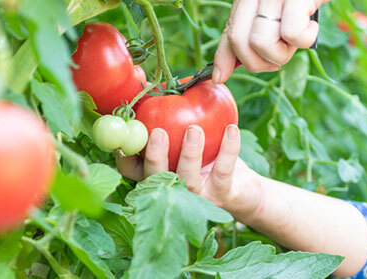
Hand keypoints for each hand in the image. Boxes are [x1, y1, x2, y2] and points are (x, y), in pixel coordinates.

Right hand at [116, 125, 263, 221]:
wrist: (241, 188)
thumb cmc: (207, 155)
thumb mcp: (184, 136)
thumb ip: (167, 115)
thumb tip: (148, 82)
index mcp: (159, 175)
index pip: (133, 170)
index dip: (125, 156)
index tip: (126, 135)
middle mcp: (173, 190)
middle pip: (157, 178)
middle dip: (154, 156)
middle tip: (158, 133)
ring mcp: (197, 196)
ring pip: (189, 178)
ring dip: (190, 153)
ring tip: (194, 129)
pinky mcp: (222, 195)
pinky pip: (223, 170)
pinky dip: (228, 149)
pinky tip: (231, 129)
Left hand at [213, 0, 327, 82]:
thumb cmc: (306, 0)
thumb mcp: (276, 17)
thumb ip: (249, 38)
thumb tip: (222, 74)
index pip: (229, 32)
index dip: (222, 59)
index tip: (220, 78)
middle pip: (240, 42)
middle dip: (259, 62)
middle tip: (279, 55)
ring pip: (261, 42)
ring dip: (283, 52)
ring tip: (298, 36)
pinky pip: (291, 34)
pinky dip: (305, 39)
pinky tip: (311, 25)